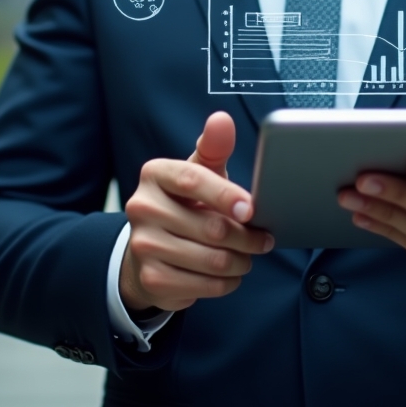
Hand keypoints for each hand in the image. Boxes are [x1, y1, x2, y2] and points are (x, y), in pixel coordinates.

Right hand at [120, 111, 273, 312]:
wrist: (150, 247)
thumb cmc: (185, 202)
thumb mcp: (199, 172)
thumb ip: (213, 147)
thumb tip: (222, 120)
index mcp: (155, 174)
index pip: (194, 181)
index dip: (226, 195)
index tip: (251, 209)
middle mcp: (142, 207)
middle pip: (210, 227)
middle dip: (247, 237)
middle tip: (263, 239)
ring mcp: (143, 245)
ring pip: (211, 260)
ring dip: (240, 261)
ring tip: (248, 256)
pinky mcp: (151, 279)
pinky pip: (203, 286)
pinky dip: (226, 283)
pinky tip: (230, 274)